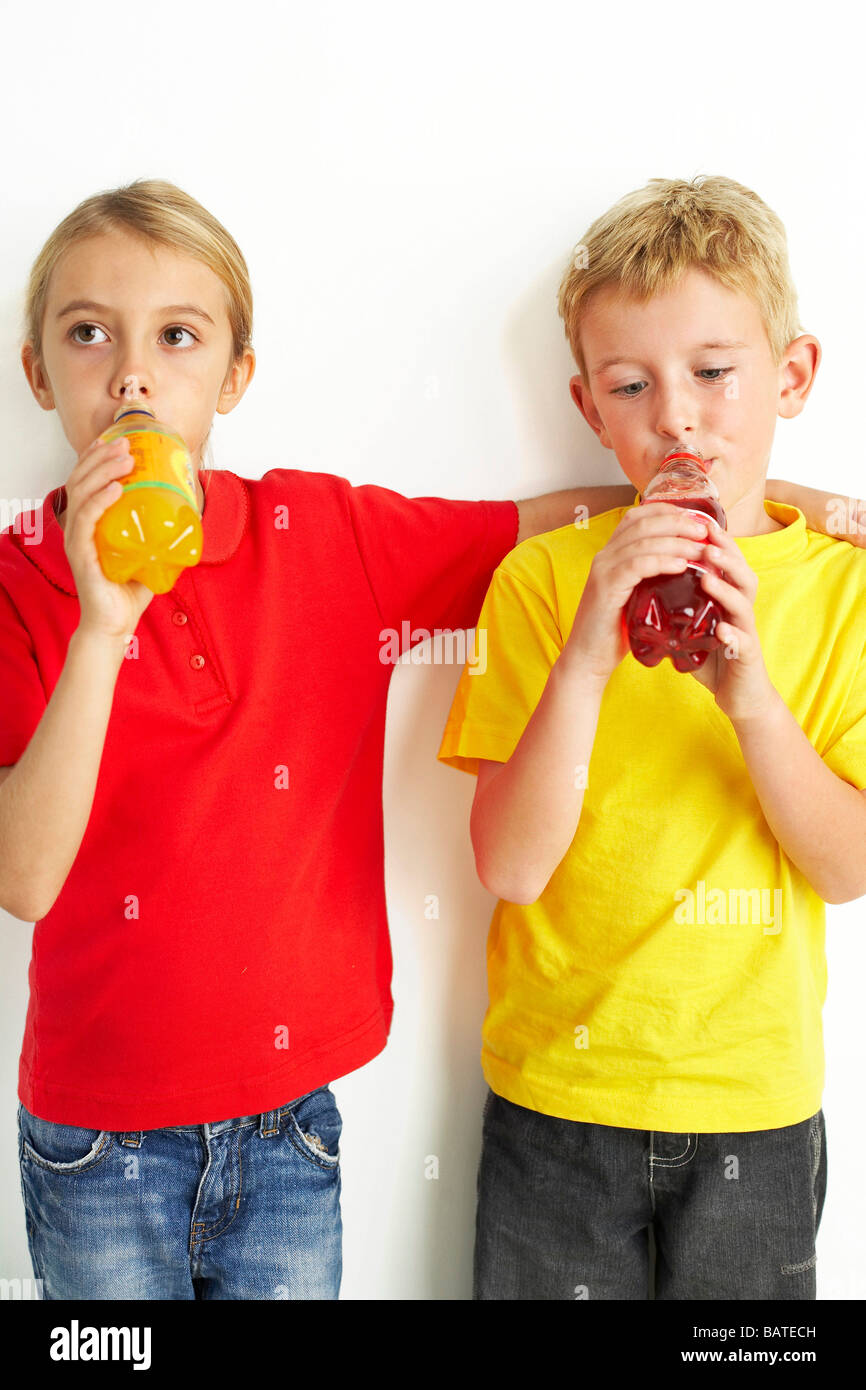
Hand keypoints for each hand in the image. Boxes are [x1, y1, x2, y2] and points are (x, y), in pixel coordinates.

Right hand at [62, 434, 155, 639]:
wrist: (116, 623)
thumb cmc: (129, 587)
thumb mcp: (148, 549)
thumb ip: (161, 530)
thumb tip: (191, 510)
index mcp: (90, 520)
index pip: (86, 479)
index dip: (97, 455)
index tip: (115, 437)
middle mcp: (79, 525)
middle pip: (82, 479)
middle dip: (103, 456)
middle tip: (126, 443)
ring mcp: (78, 539)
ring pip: (82, 493)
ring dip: (103, 471)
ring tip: (124, 458)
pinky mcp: (82, 555)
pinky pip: (86, 522)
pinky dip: (99, 501)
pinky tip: (113, 489)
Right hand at [564, 502, 714, 685]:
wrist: (588, 658)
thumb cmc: (617, 630)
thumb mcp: (637, 596)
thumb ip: (653, 578)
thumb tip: (688, 565)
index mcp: (611, 553)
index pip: (638, 515)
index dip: (668, 511)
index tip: (696, 518)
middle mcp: (605, 556)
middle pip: (643, 523)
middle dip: (678, 522)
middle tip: (705, 530)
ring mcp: (603, 570)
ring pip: (643, 541)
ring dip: (677, 542)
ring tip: (701, 549)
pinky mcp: (606, 588)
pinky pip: (637, 565)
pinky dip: (662, 561)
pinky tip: (682, 565)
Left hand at [687, 517, 777, 722]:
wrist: (738, 695)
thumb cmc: (713, 657)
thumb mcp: (693, 625)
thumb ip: (676, 605)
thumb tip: (642, 585)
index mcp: (728, 600)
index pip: (726, 565)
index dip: (716, 544)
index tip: (696, 524)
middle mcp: (741, 611)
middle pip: (742, 574)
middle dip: (725, 556)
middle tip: (704, 542)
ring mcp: (747, 633)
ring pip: (744, 604)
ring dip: (726, 589)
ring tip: (707, 577)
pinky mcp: (747, 658)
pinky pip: (744, 644)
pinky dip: (733, 635)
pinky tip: (722, 630)